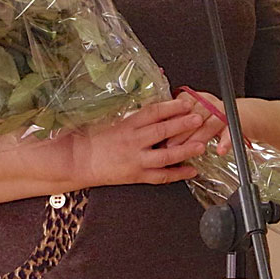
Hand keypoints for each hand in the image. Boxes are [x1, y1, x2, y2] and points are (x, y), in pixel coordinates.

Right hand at [73, 98, 207, 185]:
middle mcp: (133, 141)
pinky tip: (192, 171)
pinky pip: (161, 176)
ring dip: (185, 150)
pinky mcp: (136, 176)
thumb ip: (132, 116)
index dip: (170, 106)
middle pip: (162, 131)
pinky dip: (178, 174)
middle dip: (182, 124)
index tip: (185, 102)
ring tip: (201, 146)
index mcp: (127, 125)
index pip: (152, 112)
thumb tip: (153, 107)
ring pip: (165, 155)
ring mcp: (136, 160)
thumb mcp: (110, 121)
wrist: (77, 161)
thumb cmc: (91, 140)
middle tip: (199, 118)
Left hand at [168, 89, 238, 155]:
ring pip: (210, 124)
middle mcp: (209, 103)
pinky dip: (226, 142)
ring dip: (200, 138)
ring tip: (191, 150)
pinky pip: (229, 133)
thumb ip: (177, 119)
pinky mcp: (234, 124)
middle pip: (195, 115)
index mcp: (195, 98)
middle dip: (182, 132)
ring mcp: (222, 113)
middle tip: (170, 145)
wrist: (239, 115)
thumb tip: (157, 133)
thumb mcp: (192, 113)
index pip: (182, 105)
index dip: (172, 119)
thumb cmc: (209, 116)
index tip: (162, 132)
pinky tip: (220, 150)